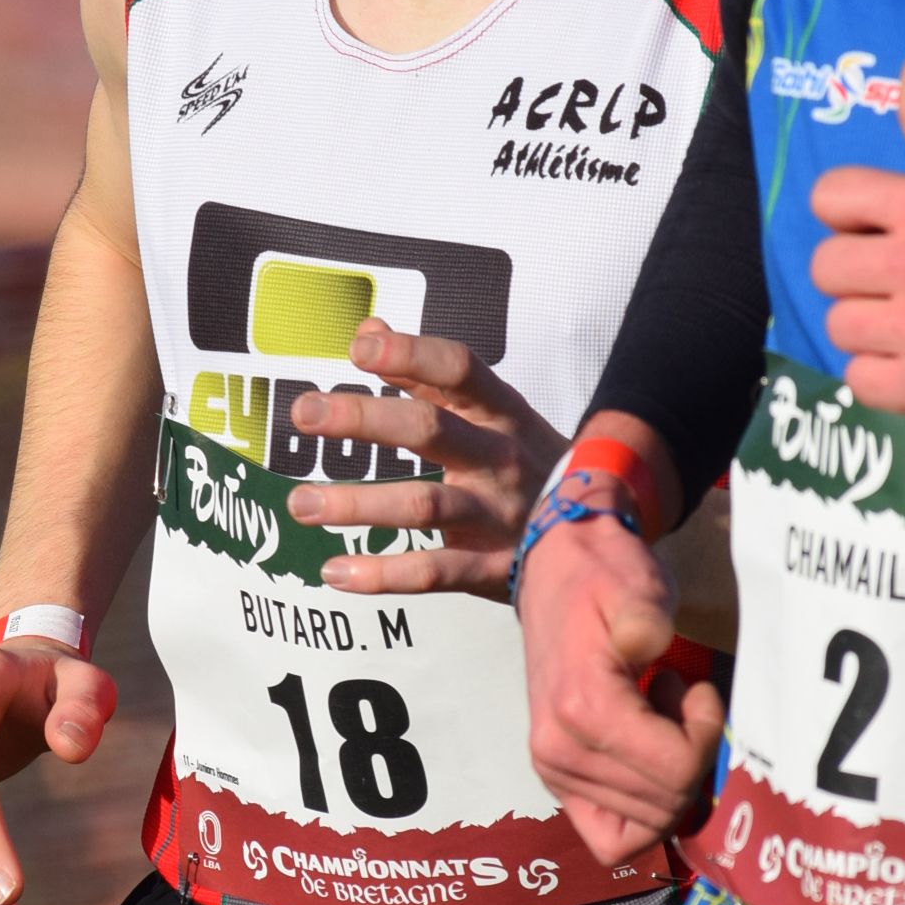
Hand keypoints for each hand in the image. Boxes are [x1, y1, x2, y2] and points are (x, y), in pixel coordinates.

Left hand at [283, 319, 564, 597]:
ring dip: (356, 504)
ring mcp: (498, 515)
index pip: (458, 369)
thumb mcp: (496, 412)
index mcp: (502, 412)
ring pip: (422, 506)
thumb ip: (429, 374)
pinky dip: (380, 575)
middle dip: (362, 418)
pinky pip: (431, 572)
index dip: (409, 354)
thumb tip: (369, 329)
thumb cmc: (531, 463)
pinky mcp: (493, 568)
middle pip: (429, 429)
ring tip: (300, 504)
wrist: (604, 536)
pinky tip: (334, 571)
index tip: (357, 348)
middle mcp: (501, 457)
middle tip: (303, 413)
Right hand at [521, 510, 725, 863]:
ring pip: (646, 825)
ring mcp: (554, 771)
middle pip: (666, 803)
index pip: (675, 771)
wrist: (554, 574)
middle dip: (692, 757)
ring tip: (656, 722)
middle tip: (677, 702)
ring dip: (669, 780)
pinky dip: (644, 816)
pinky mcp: (557, 780)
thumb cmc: (603, 578)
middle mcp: (559, 752)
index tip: (695, 691)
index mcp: (581, 708)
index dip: (706, 736)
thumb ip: (644, 616)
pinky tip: (649, 764)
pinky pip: (611, 838)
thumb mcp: (634, 585)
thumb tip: (649, 647)